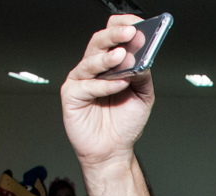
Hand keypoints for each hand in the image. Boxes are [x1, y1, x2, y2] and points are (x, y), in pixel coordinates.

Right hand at [61, 16, 154, 168]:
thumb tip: (142, 58)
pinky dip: (105, 84)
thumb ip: (143, 75)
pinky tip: (120, 84)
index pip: (113, 37)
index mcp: (110, 65)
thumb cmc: (124, 124)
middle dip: (115, 36)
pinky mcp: (72, 95)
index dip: (122, 27)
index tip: (137, 25)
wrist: (112, 150)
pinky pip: (88, 85)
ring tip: (122, 56)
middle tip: (130, 33)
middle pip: (99, 43)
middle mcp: (94, 69)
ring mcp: (82, 80)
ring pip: (90, 61)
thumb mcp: (143, 96)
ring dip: (108, 58)